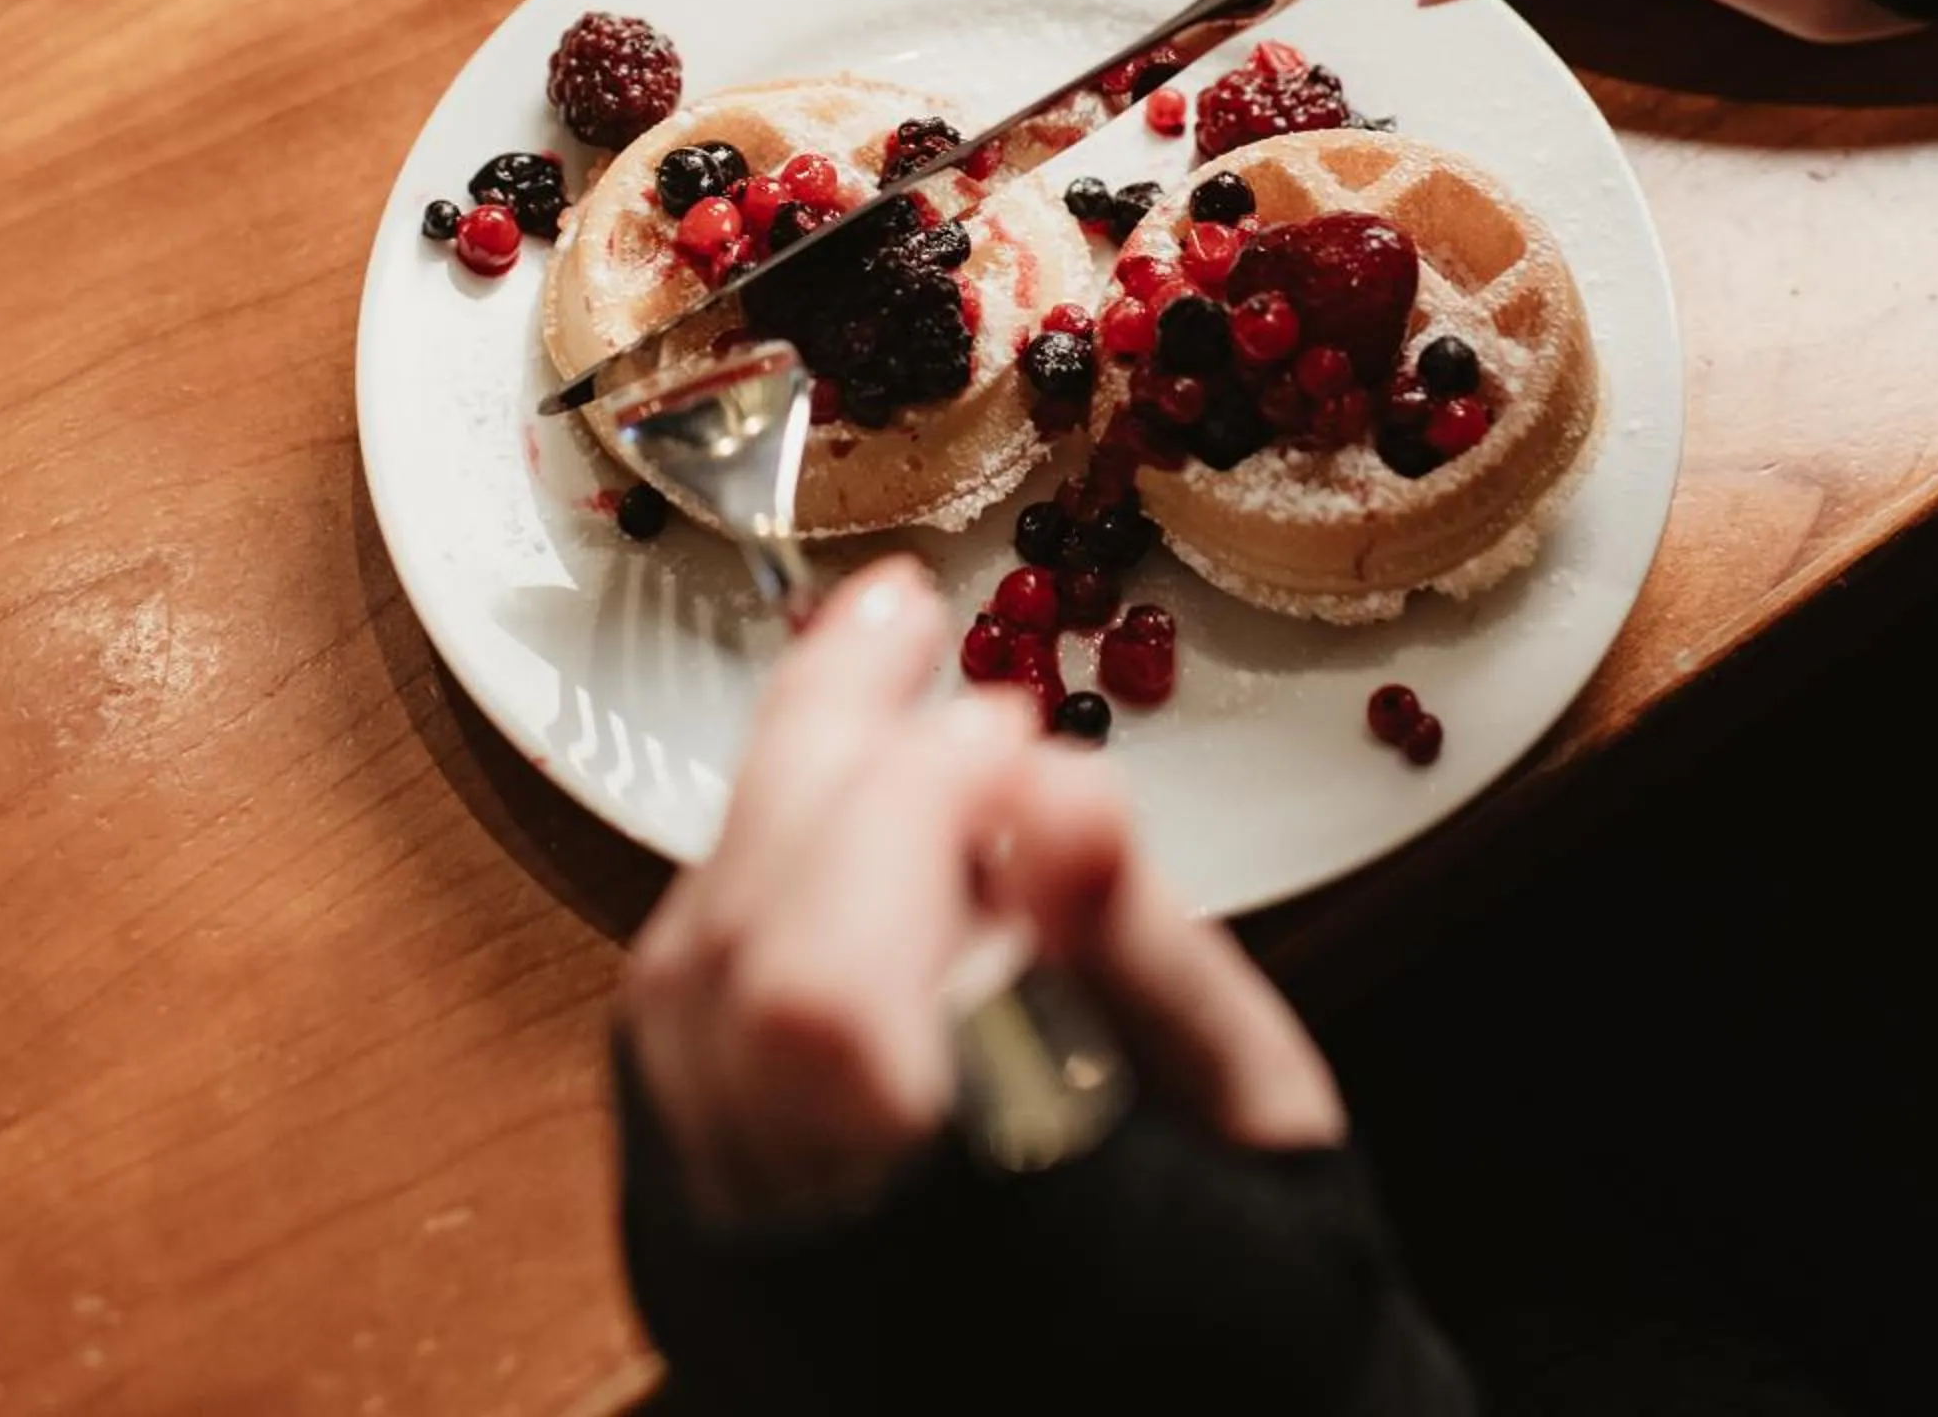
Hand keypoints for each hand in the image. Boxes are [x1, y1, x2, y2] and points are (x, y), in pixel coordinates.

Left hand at [620, 558, 1342, 1226]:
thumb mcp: (1263, 1133)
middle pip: (730, 969)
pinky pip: (675, 1027)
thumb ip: (1142, 962)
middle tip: (906, 615)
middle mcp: (795, 1273)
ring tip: (870, 669)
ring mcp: (718, 1269)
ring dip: (774, 797)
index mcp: (959, 1267)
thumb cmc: (1259, 1322)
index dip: (900, 837)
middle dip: (820, 756)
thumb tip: (1053, 786)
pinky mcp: (690, 1245)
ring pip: (680, 984)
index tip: (1012, 734)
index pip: (831, 1018)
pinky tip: (823, 796)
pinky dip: (747, 880)